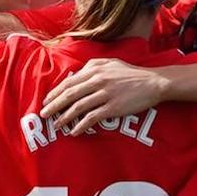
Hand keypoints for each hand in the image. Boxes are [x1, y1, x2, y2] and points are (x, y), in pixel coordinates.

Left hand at [40, 59, 165, 134]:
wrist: (153, 82)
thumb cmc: (131, 74)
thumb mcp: (110, 63)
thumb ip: (92, 67)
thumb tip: (76, 75)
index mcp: (94, 69)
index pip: (69, 82)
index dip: (55, 93)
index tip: (46, 101)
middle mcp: (97, 80)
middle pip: (69, 95)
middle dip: (54, 106)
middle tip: (43, 115)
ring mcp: (105, 94)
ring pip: (78, 107)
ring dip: (64, 117)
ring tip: (56, 125)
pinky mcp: (113, 107)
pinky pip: (92, 118)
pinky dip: (81, 125)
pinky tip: (74, 132)